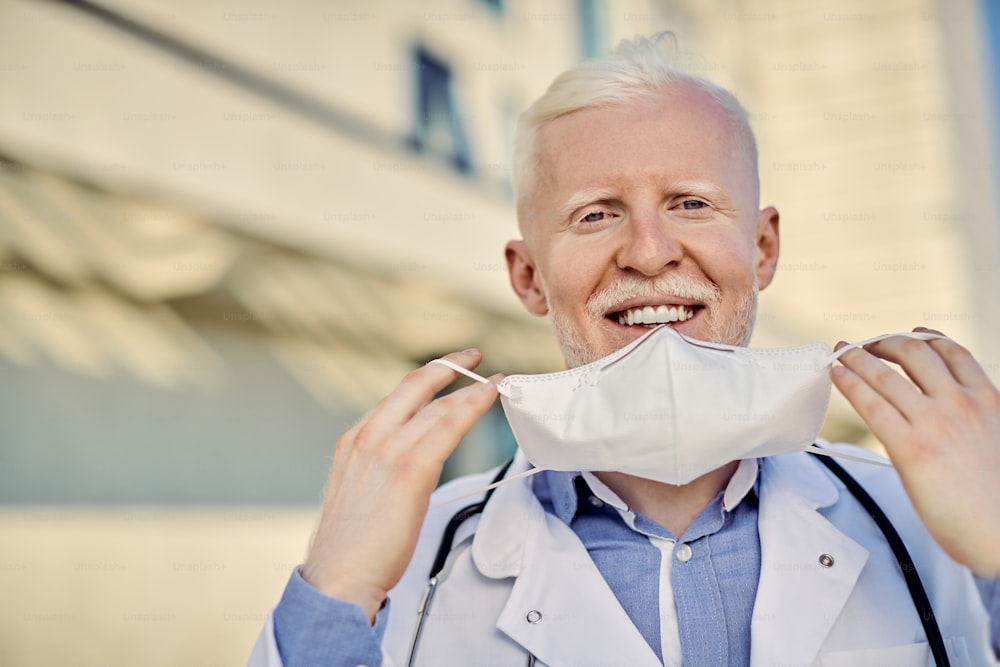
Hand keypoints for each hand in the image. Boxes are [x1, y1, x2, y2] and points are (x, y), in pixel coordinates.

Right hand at [300, 349, 500, 620]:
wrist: (338, 577)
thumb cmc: (352, 549)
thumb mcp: (359, 493)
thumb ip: (382, 471)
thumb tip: (412, 468)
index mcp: (353, 441)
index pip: (396, 399)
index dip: (426, 381)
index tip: (445, 372)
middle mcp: (369, 436)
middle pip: (414, 385)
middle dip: (448, 365)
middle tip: (473, 356)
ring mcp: (387, 449)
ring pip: (438, 405)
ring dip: (471, 388)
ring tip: (496, 381)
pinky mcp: (411, 467)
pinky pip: (451, 425)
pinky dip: (474, 405)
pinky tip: (492, 397)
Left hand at [832, 328, 999, 577]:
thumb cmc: (999, 502)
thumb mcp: (998, 443)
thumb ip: (977, 423)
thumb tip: (953, 421)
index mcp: (989, 401)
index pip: (954, 353)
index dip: (928, 338)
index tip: (911, 334)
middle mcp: (962, 404)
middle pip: (915, 353)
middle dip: (885, 343)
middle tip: (865, 345)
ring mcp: (935, 423)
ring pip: (887, 375)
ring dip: (858, 357)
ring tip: (841, 352)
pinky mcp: (910, 448)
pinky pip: (872, 405)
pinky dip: (850, 385)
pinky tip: (837, 376)